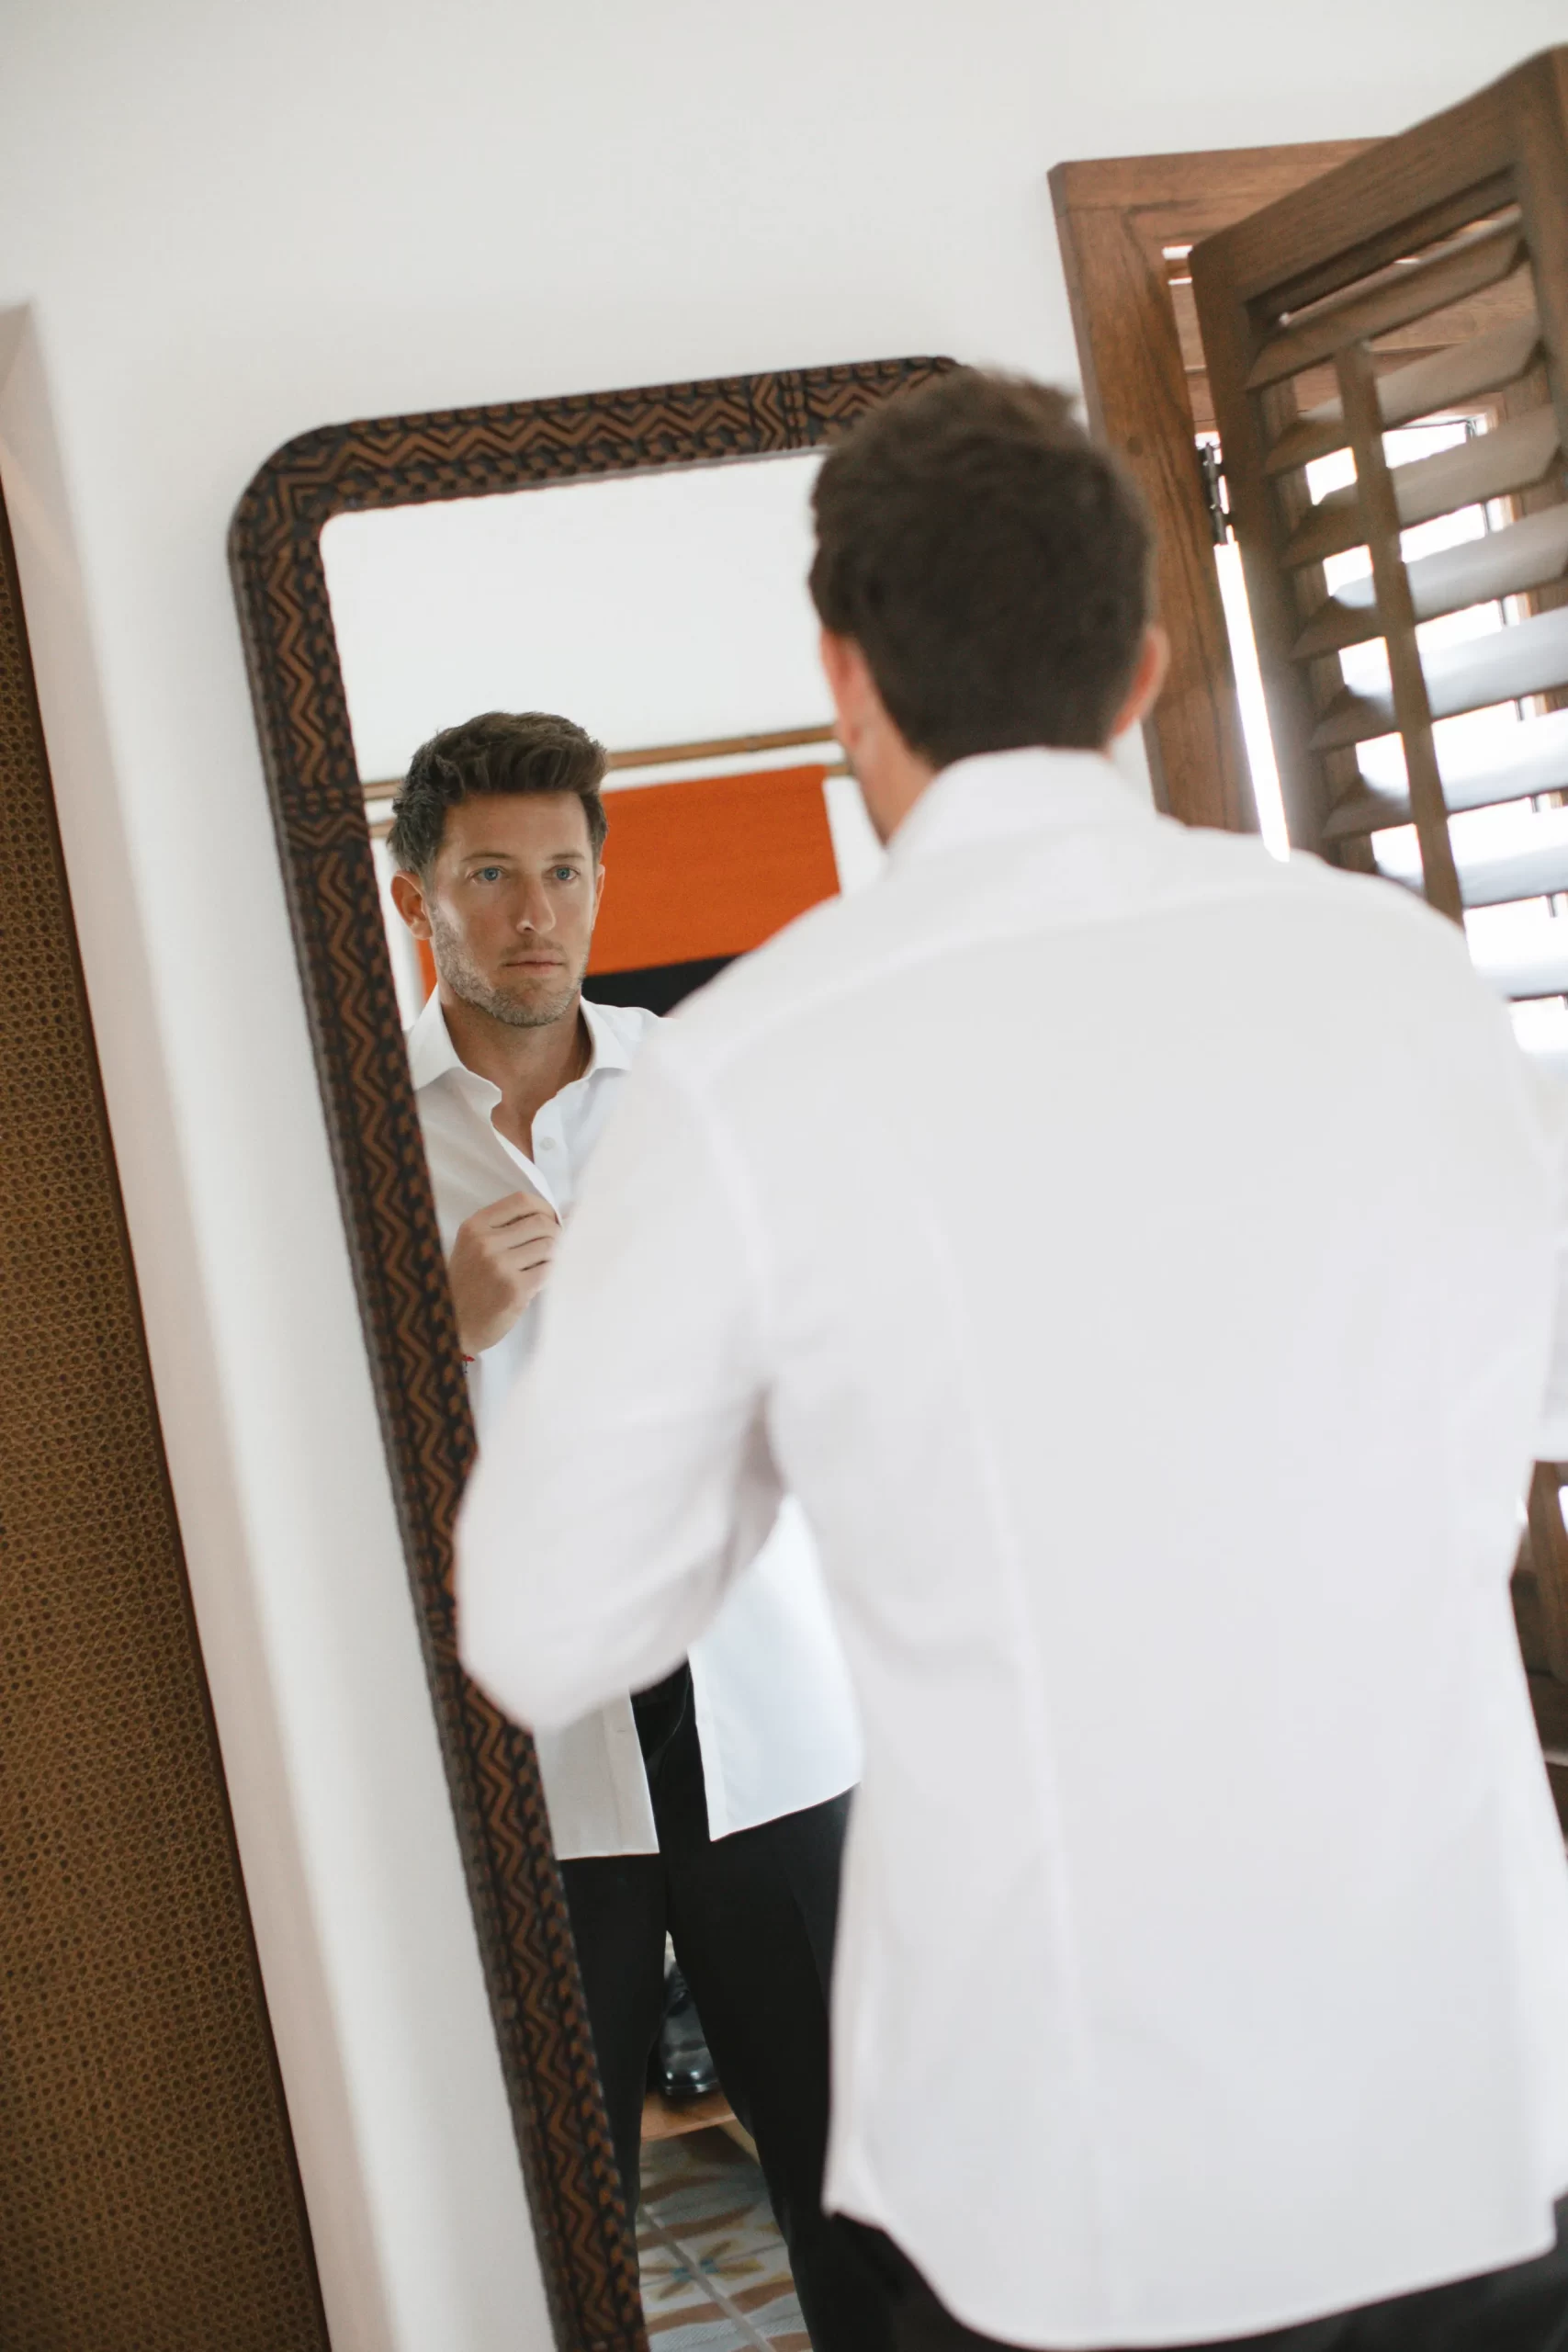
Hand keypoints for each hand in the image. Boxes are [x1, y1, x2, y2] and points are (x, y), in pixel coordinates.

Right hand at [448, 1190, 560, 1353]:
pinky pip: (549, 1270)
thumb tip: (565, 1210)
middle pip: (541, 1222)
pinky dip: (550, 1273)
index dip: (544, 1208)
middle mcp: (485, 1242)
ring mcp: (500, 1266)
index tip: (550, 1220)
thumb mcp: (474, 1247)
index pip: (521, 1201)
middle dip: (556, 1233)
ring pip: (549, 1246)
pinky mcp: (515, 1289)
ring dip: (554, 1255)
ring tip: (540, 1266)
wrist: (455, 1326)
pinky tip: (537, 1281)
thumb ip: (507, 1228)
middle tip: (553, 1247)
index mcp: (474, 1227)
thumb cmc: (468, 1285)